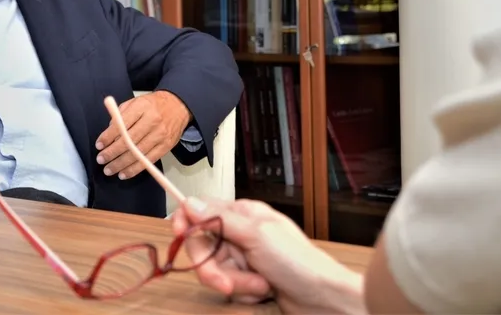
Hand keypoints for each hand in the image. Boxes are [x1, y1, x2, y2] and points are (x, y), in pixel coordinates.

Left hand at [95, 91, 191, 179]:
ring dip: (121, 164)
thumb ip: (120, 116)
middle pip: (129, 141)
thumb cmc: (152, 105)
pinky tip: (124, 173)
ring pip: (138, 154)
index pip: (121, 124)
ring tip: (109, 169)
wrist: (178, 106)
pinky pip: (148, 161)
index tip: (99, 145)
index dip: (108, 137)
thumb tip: (108, 135)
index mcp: (142, 107)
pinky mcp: (166, 146)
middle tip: (101, 159)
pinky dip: (134, 169)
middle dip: (112, 153)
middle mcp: (152, 121)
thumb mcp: (134, 102)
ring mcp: (160, 135)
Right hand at [172, 197, 365, 314]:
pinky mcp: (247, 280)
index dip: (185, 221)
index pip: (201, 210)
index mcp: (242, 214)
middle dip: (212, 268)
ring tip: (259, 287)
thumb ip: (220, 220)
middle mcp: (239, 233)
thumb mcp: (257, 236)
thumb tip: (189, 202)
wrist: (323, 299)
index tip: (177, 233)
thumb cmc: (298, 261)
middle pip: (203, 246)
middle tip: (225, 282)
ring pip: (214, 269)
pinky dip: (243, 292)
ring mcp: (243, 258)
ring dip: (234, 283)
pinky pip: (228, 285)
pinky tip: (262, 292)